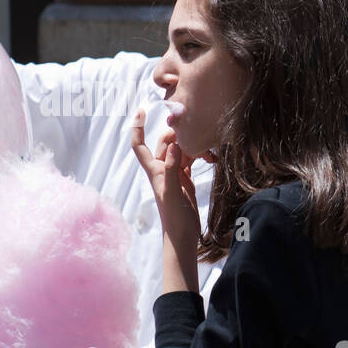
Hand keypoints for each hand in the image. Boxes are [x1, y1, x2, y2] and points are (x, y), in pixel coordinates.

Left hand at [130, 109, 200, 255]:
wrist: (182, 236)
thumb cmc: (173, 217)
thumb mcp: (172, 192)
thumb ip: (172, 169)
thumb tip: (175, 145)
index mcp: (154, 170)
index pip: (139, 145)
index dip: (137, 128)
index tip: (141, 110)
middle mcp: (162, 169)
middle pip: (166, 142)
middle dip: (177, 133)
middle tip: (195, 131)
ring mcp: (174, 173)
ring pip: (181, 149)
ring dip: (192, 145)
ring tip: (207, 148)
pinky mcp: (186, 178)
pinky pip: (191, 159)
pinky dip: (199, 154)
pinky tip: (210, 156)